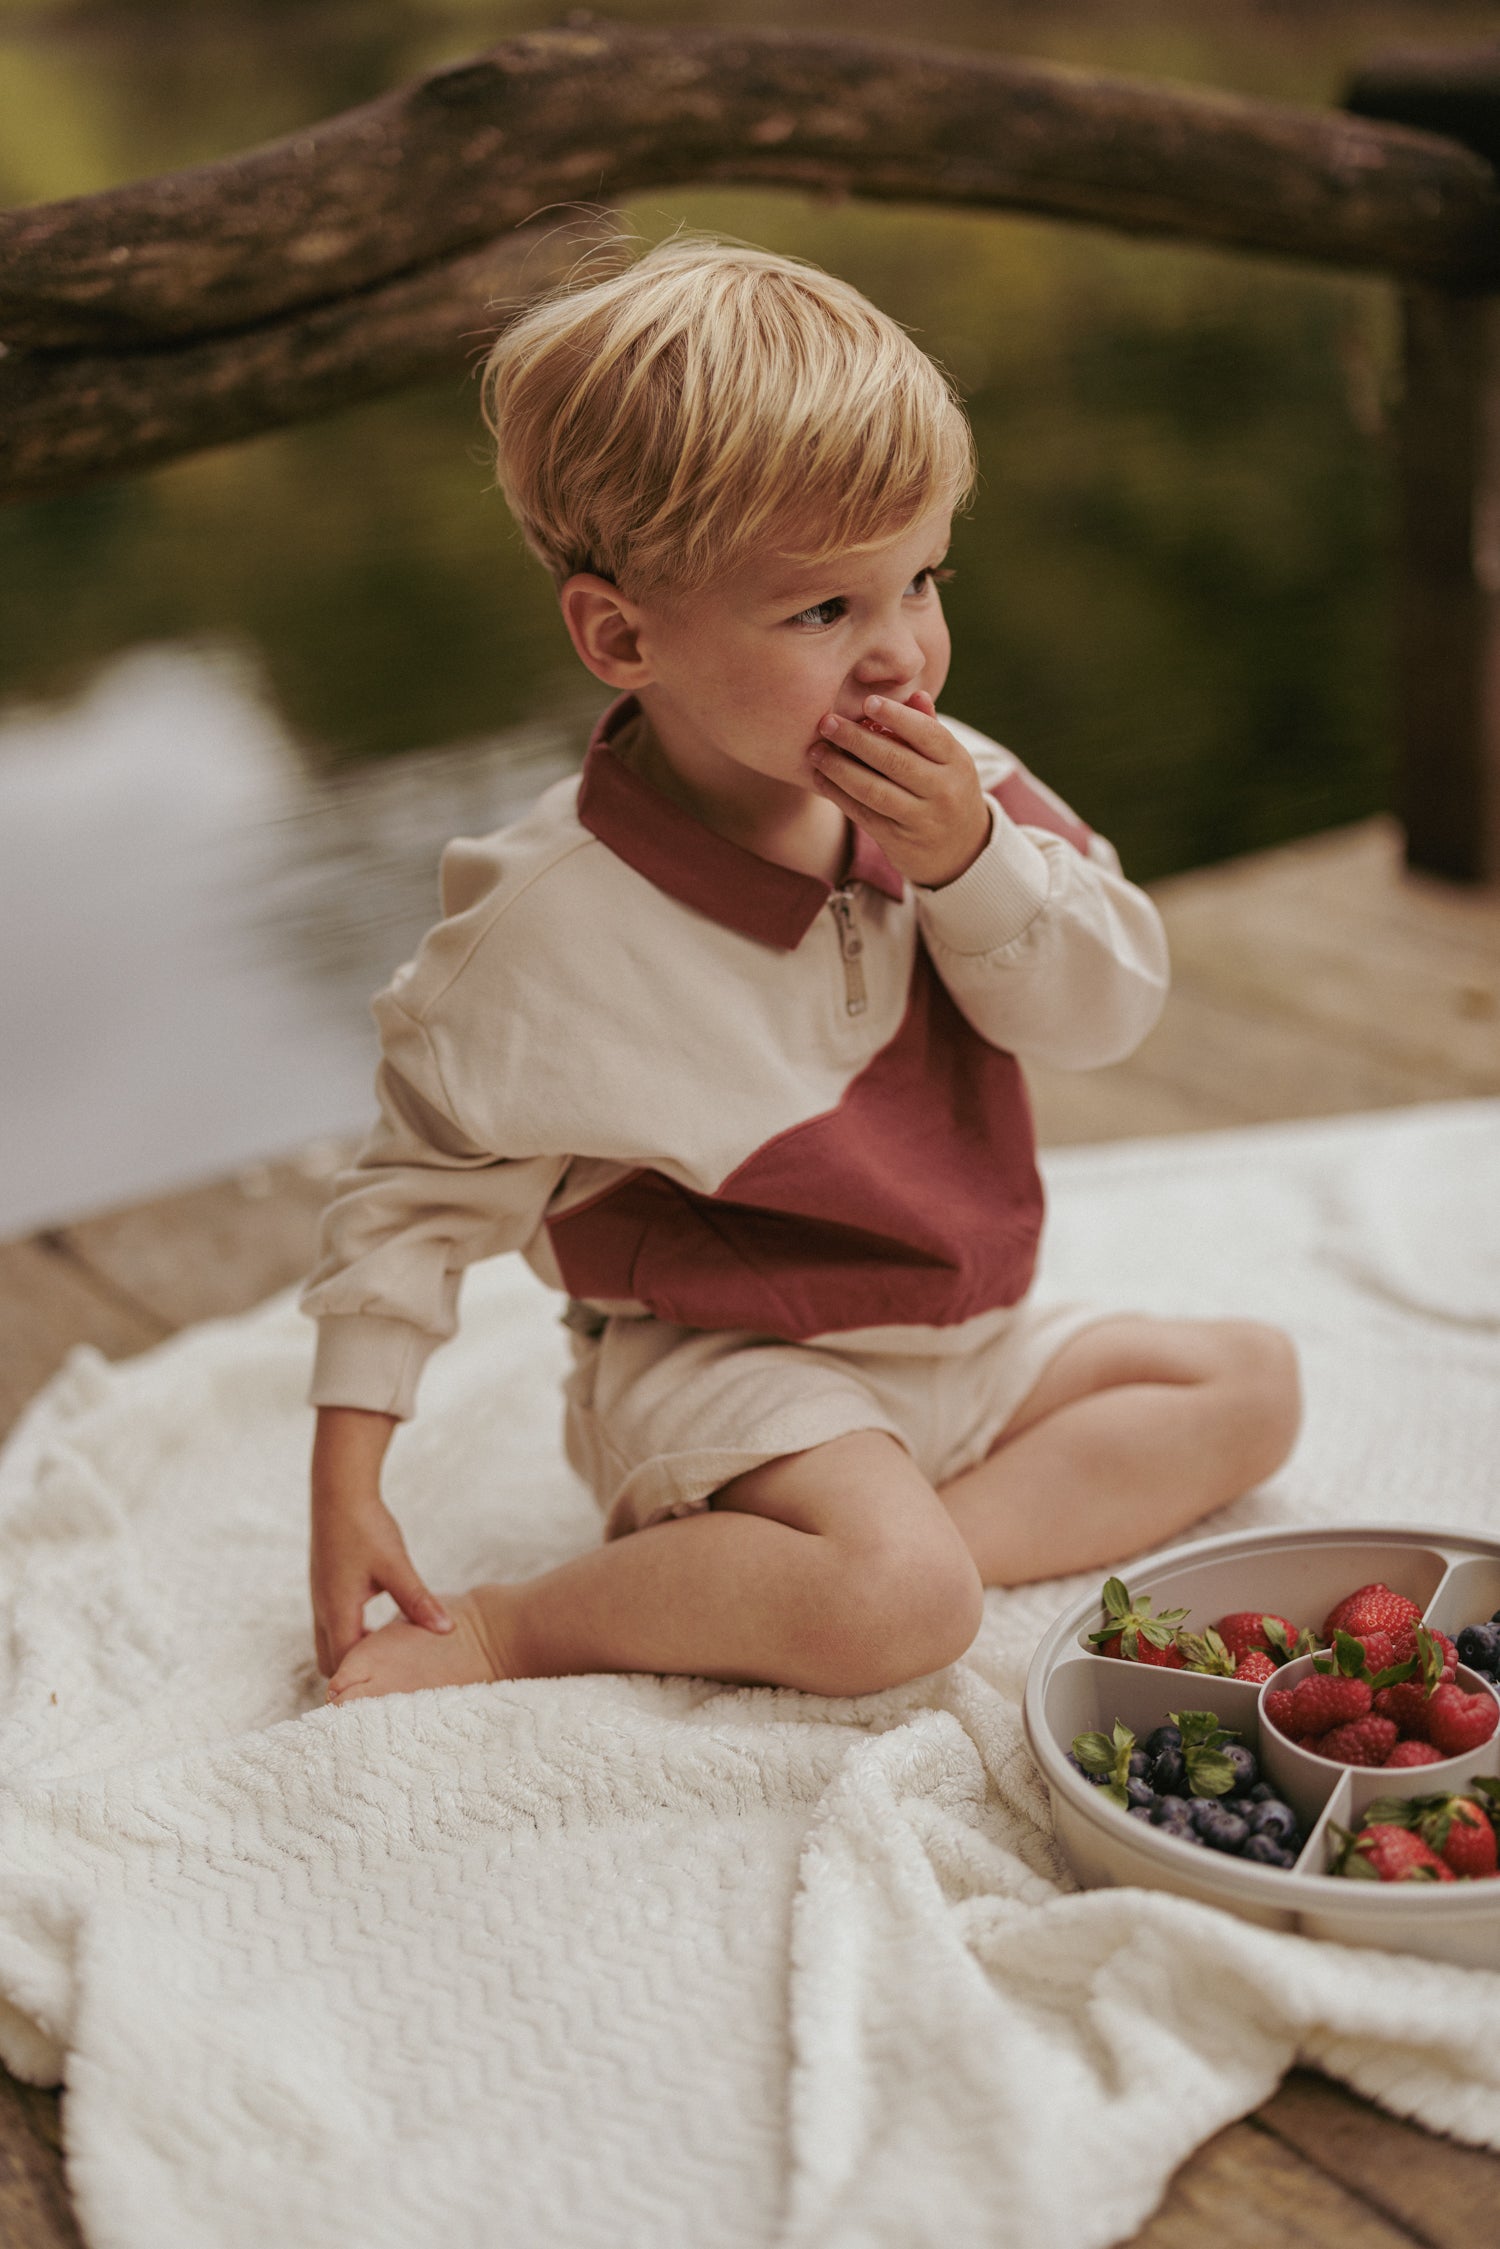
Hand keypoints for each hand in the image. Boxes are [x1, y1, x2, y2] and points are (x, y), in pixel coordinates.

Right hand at [310, 1407, 451, 1675]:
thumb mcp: (397, 1565)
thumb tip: (446, 1630)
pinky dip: (353, 1634)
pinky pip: (334, 1625)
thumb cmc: (366, 1527)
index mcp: (337, 1611)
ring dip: (356, 1652)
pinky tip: (383, 1626)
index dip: (365, 1682)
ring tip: (391, 1657)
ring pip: (330, 1643)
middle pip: (331, 1661)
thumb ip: (418, 1600)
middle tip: (392, 1680)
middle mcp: (323, 1610)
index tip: (392, 1694)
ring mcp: (321, 1599)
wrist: (339, 1492)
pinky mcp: (326, 1587)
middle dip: (357, 1674)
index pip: (345, 1665)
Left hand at [810, 691, 990, 888]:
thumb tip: (915, 693)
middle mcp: (943, 791)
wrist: (960, 850)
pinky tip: (820, 777)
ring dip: (839, 768)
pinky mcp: (898, 840)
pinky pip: (862, 814)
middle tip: (827, 722)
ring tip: (816, 751)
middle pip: (894, 761)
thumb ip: (929, 728)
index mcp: (957, 762)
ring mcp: (921, 819)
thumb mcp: (949, 761)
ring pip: (874, 790)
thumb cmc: (946, 790)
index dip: (896, 717)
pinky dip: (838, 794)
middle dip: (856, 739)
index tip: (867, 702)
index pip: (927, 733)